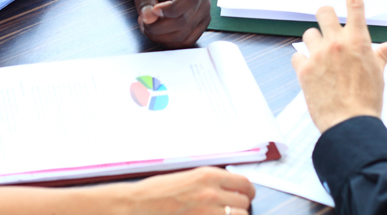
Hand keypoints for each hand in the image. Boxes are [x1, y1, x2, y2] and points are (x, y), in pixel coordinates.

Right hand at [120, 165, 254, 214]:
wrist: (139, 205)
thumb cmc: (159, 191)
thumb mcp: (188, 178)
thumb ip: (211, 182)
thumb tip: (231, 189)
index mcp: (208, 176)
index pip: (244, 183)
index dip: (248, 192)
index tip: (246, 196)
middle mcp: (211, 192)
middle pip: (244, 202)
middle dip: (241, 207)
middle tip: (233, 209)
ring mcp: (207, 212)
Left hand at [127, 0, 210, 47]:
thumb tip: (149, 18)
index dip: (171, 9)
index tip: (153, 10)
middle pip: (184, 20)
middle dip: (158, 26)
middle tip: (143, 20)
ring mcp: (203, 11)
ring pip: (184, 35)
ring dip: (160, 36)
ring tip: (148, 24)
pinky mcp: (200, 24)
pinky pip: (186, 41)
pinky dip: (168, 41)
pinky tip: (157, 31)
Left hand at [292, 0, 386, 132]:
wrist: (350, 124)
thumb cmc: (367, 100)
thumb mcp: (379, 74)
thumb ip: (382, 55)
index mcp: (358, 40)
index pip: (355, 4)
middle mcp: (337, 42)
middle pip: (323, 12)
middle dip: (324, 17)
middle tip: (327, 30)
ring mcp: (319, 55)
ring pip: (308, 34)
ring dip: (313, 43)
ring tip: (321, 60)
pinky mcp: (303, 69)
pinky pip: (296, 55)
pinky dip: (302, 62)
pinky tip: (310, 73)